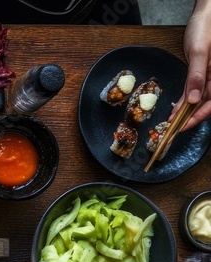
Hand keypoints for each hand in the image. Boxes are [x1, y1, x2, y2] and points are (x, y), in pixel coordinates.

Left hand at [174, 0, 210, 130]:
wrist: (205, 15)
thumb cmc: (206, 29)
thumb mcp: (200, 53)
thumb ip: (196, 77)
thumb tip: (192, 100)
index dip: (198, 116)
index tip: (183, 126)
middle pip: (205, 103)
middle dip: (190, 117)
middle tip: (173, 129)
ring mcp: (210, 76)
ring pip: (199, 98)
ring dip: (186, 110)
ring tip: (172, 121)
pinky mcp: (202, 72)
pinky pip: (194, 89)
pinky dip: (185, 99)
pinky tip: (176, 109)